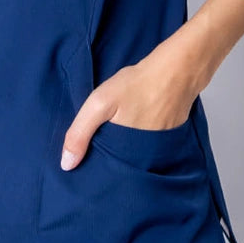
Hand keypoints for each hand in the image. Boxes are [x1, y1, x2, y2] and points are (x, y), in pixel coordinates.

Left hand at [60, 42, 202, 169]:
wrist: (177, 71)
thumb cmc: (138, 85)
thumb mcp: (100, 104)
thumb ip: (80, 133)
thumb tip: (66, 165)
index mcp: (127, 156)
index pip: (107, 171)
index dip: (94, 165)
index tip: (84, 160)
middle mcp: (146, 159)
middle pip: (122, 164)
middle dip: (110, 157)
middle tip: (100, 141)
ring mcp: (160, 150)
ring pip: (136, 155)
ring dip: (125, 148)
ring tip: (115, 132)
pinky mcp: (170, 138)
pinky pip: (149, 145)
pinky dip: (140, 138)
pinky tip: (135, 123)